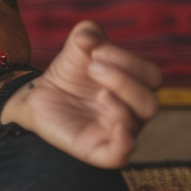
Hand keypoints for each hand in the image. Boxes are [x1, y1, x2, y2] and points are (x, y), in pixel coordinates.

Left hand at [3, 20, 161, 168]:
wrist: (40, 97)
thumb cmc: (69, 74)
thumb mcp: (76, 48)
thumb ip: (87, 34)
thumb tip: (89, 36)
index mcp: (132, 85)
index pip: (150, 75)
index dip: (127, 60)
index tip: (95, 49)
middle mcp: (131, 111)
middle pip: (149, 102)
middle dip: (123, 81)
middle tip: (92, 67)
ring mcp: (115, 132)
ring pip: (136, 124)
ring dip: (119, 104)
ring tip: (98, 93)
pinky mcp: (98, 150)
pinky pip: (120, 156)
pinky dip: (124, 144)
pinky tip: (116, 127)